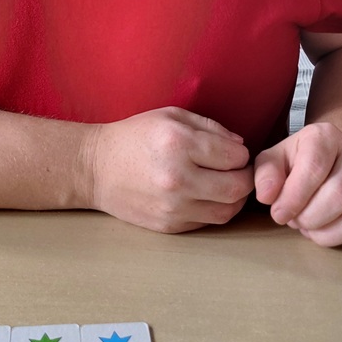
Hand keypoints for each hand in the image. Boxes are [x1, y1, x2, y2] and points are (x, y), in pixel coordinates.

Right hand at [86, 107, 252, 232]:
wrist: (95, 168)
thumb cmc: (134, 137)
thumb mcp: (170, 116)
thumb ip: (210, 127)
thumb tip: (240, 146)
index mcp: (179, 144)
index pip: (235, 156)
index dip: (241, 154)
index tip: (233, 153)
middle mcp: (178, 178)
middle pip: (237, 188)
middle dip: (245, 179)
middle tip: (238, 172)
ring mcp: (172, 206)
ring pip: (227, 211)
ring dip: (234, 199)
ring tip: (224, 185)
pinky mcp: (168, 225)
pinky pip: (206, 222)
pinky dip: (212, 210)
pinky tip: (204, 196)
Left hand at [253, 121, 341, 253]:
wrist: (328, 159)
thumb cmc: (296, 162)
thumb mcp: (273, 160)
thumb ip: (265, 175)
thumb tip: (267, 196)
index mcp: (325, 136)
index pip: (314, 169)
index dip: (294, 198)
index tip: (279, 214)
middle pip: (339, 197)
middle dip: (310, 219)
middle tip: (296, 220)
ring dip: (327, 234)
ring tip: (311, 226)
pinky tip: (337, 234)